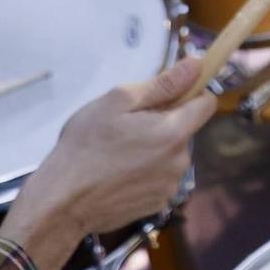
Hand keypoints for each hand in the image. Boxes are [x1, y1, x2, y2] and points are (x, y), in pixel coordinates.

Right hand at [0, 59, 214, 269]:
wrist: (62, 201)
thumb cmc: (86, 145)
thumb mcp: (118, 102)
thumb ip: (163, 84)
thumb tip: (196, 65)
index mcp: (174, 132)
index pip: (207, 103)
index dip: (190, 93)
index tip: (165, 94)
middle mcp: (180, 161)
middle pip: (185, 129)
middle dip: (164, 122)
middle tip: (127, 126)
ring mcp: (169, 187)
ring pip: (172, 154)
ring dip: (155, 148)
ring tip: (118, 152)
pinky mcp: (157, 204)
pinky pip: (160, 177)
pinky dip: (146, 172)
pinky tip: (119, 174)